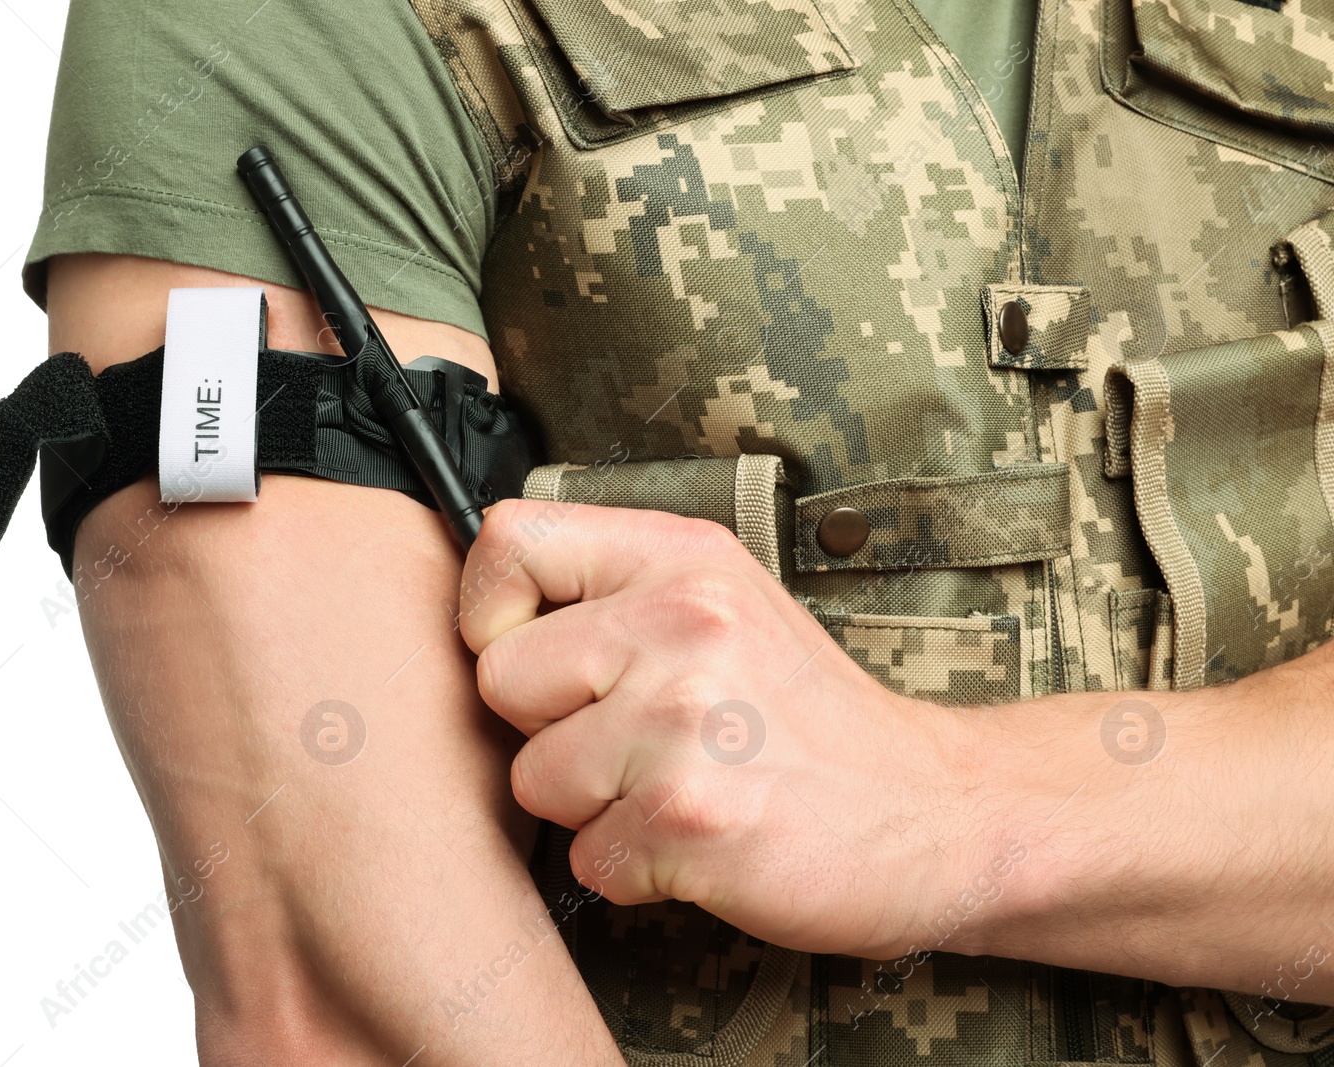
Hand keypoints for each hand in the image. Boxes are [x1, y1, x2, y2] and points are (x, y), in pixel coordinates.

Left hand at [458, 499, 988, 960]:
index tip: (539, 653)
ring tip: (679, 789)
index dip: (494, 611)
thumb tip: (483, 606)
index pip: (508, 539)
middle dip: (549, 729)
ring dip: (594, 808)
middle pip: (500, 679)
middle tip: (637, 741)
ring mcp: (686, 723)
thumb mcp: (725, 600)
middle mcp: (683, 624)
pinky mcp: (690, 820)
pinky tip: (700, 841)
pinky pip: (587, 860)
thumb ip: (614, 589)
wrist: (938, 812)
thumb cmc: (809, 715)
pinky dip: (634, 869)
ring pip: (535, 780)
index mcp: (683, 558)